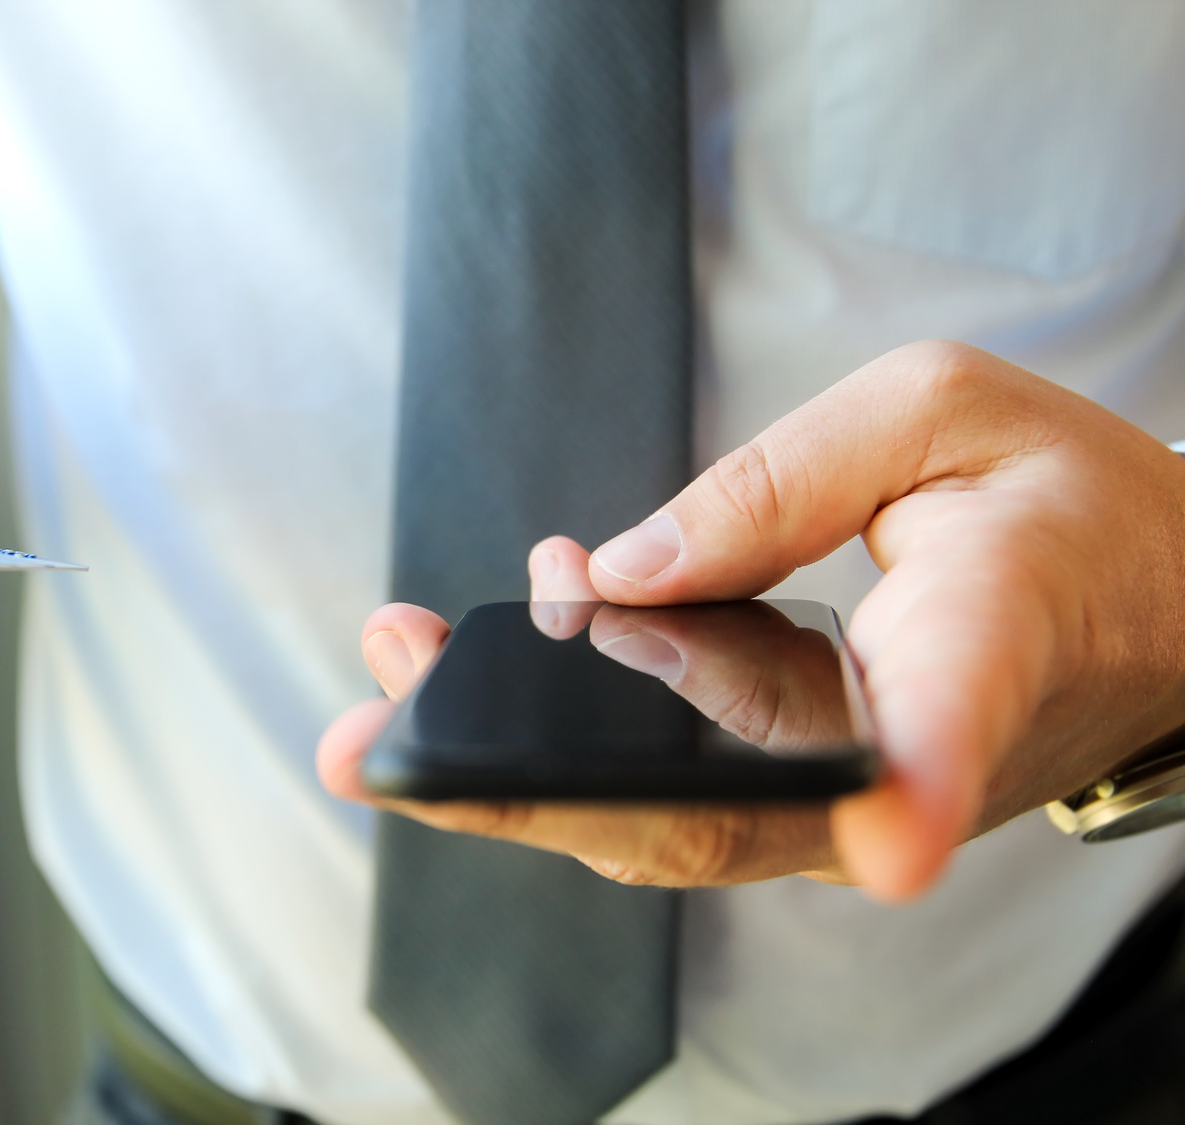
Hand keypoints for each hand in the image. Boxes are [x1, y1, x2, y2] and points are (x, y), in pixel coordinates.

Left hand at [319, 341, 1184, 900]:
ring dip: (505, 766)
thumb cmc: (1060, 506)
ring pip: (658, 825)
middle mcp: (899, 762)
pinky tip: (490, 657)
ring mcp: (838, 803)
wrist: (1140, 608)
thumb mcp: (942, 414)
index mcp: (983, 649)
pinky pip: (663, 793)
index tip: (888, 839)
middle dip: (524, 785)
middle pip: (710, 817)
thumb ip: (782, 482)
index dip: (909, 791)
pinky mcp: (797, 802)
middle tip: (375, 735)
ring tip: (390, 676)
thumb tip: (621, 570)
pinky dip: (558, 737)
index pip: (947, 734)